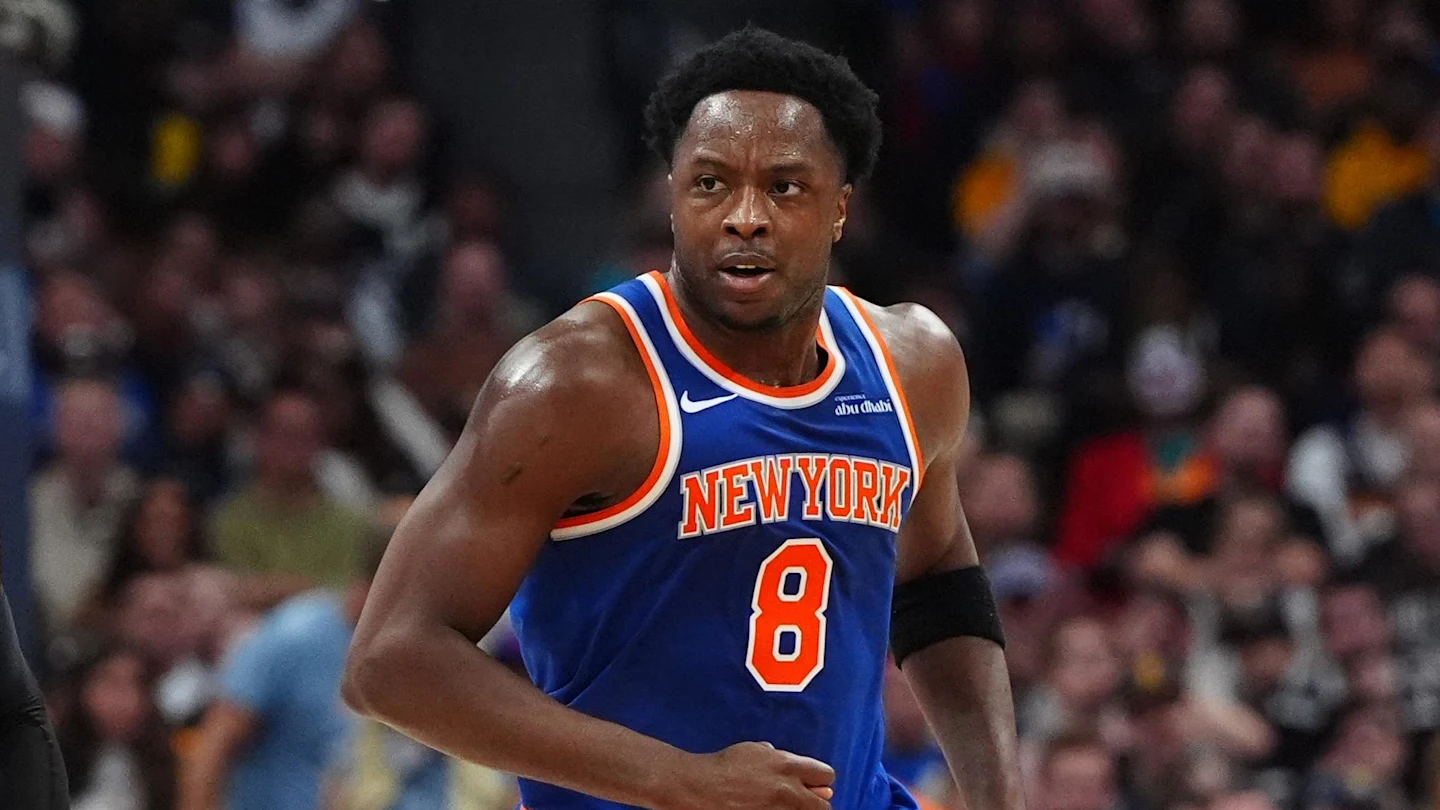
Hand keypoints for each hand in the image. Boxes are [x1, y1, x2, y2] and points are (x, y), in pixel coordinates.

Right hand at [667, 742, 834, 809]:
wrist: (702, 787)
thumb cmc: (724, 766)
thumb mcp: (754, 750)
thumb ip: (776, 756)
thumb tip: (788, 760)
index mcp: (787, 765)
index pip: (826, 775)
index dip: (820, 780)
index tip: (814, 784)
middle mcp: (788, 789)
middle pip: (824, 804)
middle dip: (816, 802)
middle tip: (804, 802)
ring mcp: (779, 809)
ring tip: (783, 805)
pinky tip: (770, 809)